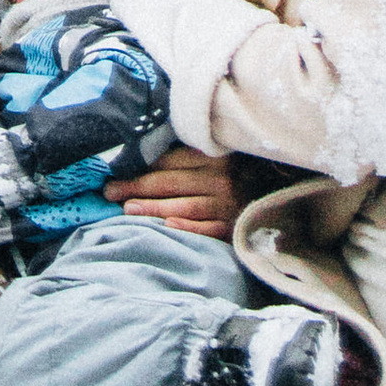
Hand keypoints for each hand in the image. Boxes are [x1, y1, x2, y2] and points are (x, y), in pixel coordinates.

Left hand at [107, 145, 241, 239]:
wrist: (276, 195)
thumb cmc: (240, 172)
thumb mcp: (219, 156)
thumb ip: (191, 156)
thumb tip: (148, 159)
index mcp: (212, 157)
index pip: (170, 162)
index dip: (141, 167)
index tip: (115, 171)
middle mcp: (218, 179)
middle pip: (169, 183)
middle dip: (136, 187)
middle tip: (110, 192)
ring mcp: (225, 205)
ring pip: (181, 207)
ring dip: (151, 209)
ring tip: (126, 210)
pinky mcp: (231, 228)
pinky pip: (205, 229)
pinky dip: (186, 228)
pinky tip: (166, 228)